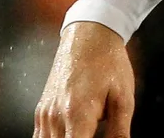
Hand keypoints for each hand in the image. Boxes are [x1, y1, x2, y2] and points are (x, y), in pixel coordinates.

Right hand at [33, 21, 134, 137]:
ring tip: (86, 131)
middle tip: (94, 133)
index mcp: (77, 113)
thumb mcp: (124, 97)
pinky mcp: (40, 112)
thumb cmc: (108, 63)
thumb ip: (119, 130)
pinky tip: (71, 134)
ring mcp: (44, 114)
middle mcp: (55, 116)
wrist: (88, 36)